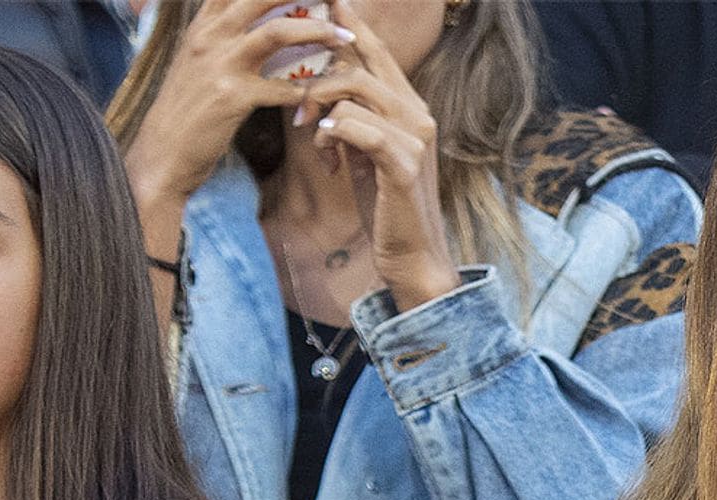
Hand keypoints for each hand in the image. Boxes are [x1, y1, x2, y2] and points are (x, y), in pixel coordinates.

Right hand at [125, 0, 352, 208]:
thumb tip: (260, 26)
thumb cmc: (188, 110)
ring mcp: (221, 63)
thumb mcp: (199, 62)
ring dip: (317, 32)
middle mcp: (211, 34)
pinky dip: (306, 91)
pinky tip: (322, 95)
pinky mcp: (233, 97)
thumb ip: (224, 37)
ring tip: (344, 38)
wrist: (163, 152)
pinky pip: (281, 88)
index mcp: (204, 22)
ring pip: (278, 32)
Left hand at [298, 0, 459, 310]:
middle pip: (359, 60)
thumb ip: (353, 121)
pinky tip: (327, 155)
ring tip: (314, 141)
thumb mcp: (365, 156)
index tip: (323, 3)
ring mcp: (414, 137)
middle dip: (318, 76)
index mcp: (409, 107)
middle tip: (299, 111)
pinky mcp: (403, 164)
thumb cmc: (386, 209)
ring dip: (320, 109)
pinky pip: (357, 126)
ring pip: (353, 87)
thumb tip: (323, 96)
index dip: (348, 22)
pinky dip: (333, 134)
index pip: (376, 50)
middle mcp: (417, 113)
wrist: (413, 257)